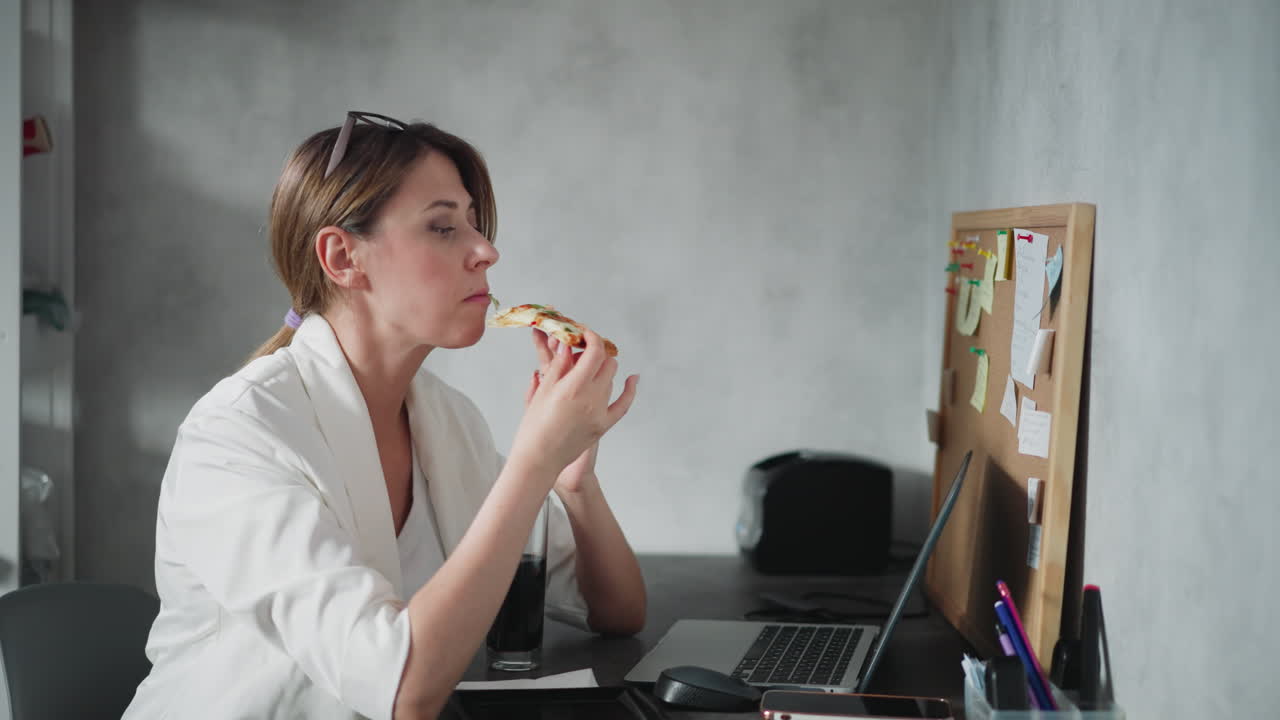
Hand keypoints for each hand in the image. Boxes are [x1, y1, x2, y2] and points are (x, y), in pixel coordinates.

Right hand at [508, 330, 637, 485]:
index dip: (590, 337)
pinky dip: (630, 389)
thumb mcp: (543, 390)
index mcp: (574, 387)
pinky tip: (633, 378)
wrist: (539, 459)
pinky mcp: (604, 424)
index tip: (582, 333)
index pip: (594, 351)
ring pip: (611, 378)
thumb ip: (559, 365)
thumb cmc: (534, 427)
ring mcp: (601, 412)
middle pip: (606, 362)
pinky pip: (624, 404)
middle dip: (595, 351)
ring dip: (601, 368)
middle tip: (580, 351)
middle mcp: (592, 398)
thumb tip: (569, 345)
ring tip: (584, 369)